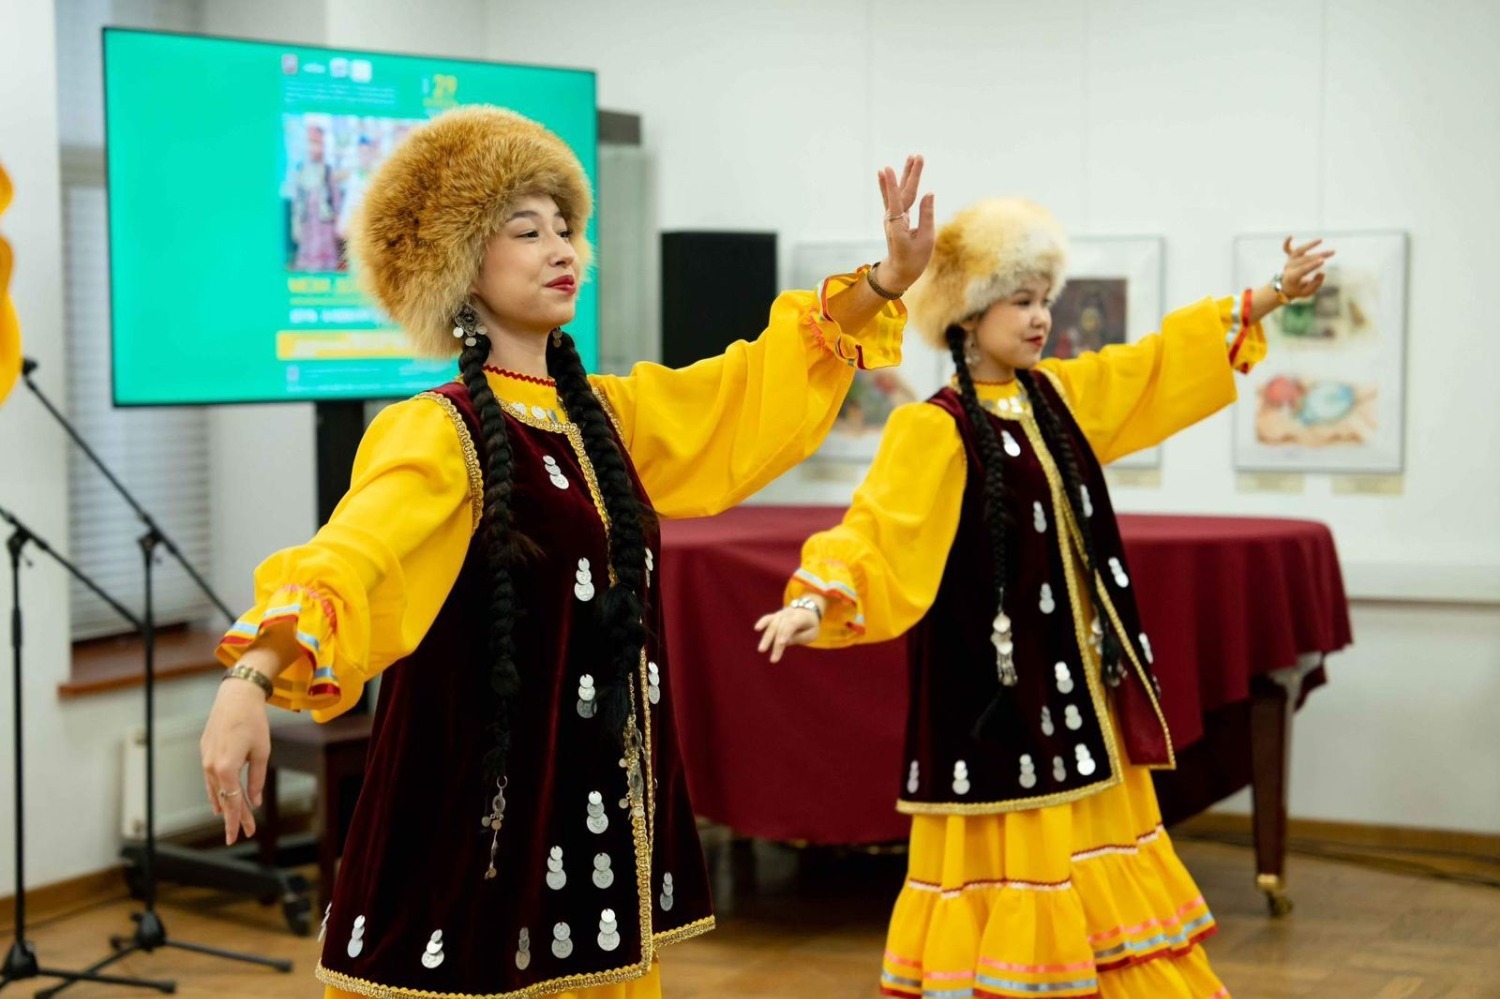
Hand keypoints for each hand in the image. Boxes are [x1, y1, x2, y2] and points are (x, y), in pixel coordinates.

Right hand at [200, 666, 272, 844]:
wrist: (236, 697)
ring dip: (224, 806)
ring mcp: (206, 760)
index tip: (244, 835)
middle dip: (234, 817)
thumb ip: (257, 779)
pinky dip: (215, 792)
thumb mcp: (262, 752)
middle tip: (242, 834)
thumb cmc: (253, 722)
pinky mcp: (205, 752)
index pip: (232, 802)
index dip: (238, 820)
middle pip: (224, 799)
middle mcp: (211, 767)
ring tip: (231, 822)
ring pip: (215, 790)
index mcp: (226, 768)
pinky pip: (210, 779)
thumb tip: (254, 802)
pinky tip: (217, 803)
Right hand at [754, 600, 824, 663]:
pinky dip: (762, 622)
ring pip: (772, 625)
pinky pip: (768, 618)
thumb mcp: (812, 633)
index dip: (786, 633)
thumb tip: (783, 643)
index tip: (781, 643)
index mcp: (801, 617)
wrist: (808, 610)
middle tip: (773, 659)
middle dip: (776, 643)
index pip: (792, 624)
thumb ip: (799, 638)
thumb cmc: (810, 625)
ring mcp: (781, 614)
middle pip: (781, 628)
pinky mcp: (775, 616)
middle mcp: (789, 613)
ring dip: (766, 638)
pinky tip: (756, 628)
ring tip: (761, 650)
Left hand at [877, 155, 935, 290]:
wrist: (900, 271)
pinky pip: (895, 197)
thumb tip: (929, 193)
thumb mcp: (926, 240)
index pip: (897, 201)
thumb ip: (927, 215)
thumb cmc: (914, 259)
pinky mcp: (895, 217)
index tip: (887, 169)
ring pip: (899, 192)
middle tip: (917, 156)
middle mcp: (892, 218)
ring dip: (905, 175)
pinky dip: (892, 184)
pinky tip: (885, 173)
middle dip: (910, 174)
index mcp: (898, 226)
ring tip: (911, 158)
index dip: (891, 185)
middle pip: (902, 192)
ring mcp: (892, 217)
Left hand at [1280, 236, 1334, 299]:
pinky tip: (1291, 235)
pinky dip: (1287, 242)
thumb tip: (1322, 273)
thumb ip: (1315, 284)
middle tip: (1332, 252)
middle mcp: (1289, 267)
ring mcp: (1289, 261)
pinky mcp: (1289, 256)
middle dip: (1319, 255)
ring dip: (1310, 245)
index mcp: (1292, 277)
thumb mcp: (1307, 292)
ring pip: (1299, 251)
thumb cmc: (1298, 289)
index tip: (1323, 261)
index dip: (1312, 265)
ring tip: (1321, 240)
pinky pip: (1286, 248)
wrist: (1284, 287)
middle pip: (1305, 259)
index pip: (1303, 270)